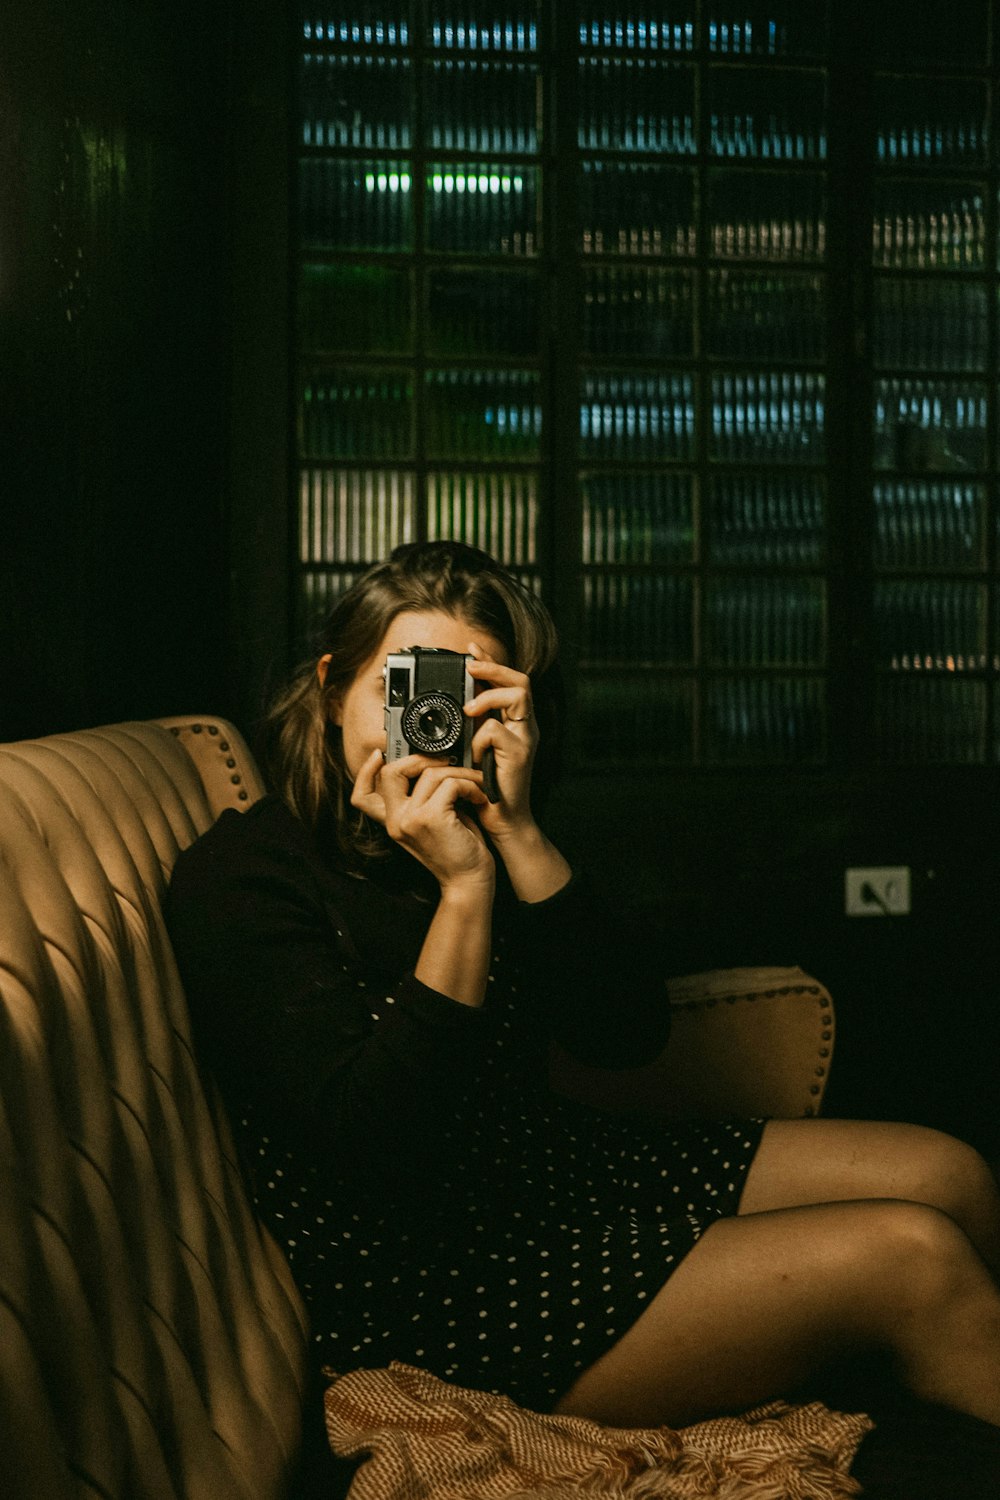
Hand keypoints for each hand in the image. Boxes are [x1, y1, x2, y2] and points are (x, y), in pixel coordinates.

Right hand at [351, 749, 494, 892]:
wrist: (469, 881)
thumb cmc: (458, 849)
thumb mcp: (432, 821)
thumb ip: (423, 797)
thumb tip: (430, 761)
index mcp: (393, 822)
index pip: (361, 796)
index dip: (365, 771)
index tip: (379, 754)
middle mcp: (396, 821)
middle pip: (391, 772)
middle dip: (422, 758)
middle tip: (448, 762)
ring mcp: (410, 819)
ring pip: (430, 774)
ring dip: (460, 772)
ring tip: (475, 783)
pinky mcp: (431, 818)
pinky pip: (450, 784)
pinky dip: (470, 785)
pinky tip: (479, 796)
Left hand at [463, 643, 537, 840]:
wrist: (500, 820)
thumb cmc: (484, 788)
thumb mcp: (473, 750)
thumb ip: (470, 728)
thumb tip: (453, 707)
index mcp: (513, 722)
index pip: (508, 681)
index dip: (490, 662)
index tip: (471, 649)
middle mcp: (524, 726)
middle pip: (519, 680)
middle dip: (493, 668)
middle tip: (470, 668)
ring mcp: (525, 739)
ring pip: (518, 695)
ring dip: (489, 696)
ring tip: (468, 709)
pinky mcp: (520, 754)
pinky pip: (497, 730)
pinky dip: (480, 738)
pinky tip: (473, 754)